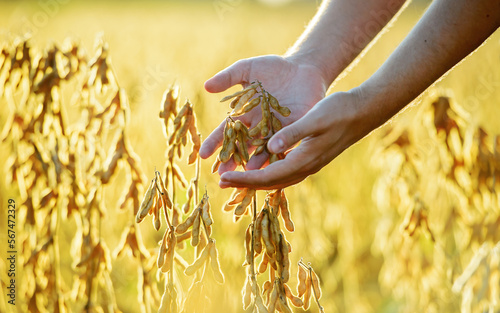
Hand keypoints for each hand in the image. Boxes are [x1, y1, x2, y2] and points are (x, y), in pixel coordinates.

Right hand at [200, 55, 327, 172]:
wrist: (304, 67)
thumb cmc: (274, 68)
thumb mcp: (248, 69)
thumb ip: (228, 77)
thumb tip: (207, 86)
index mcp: (246, 114)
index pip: (227, 131)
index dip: (215, 143)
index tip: (203, 154)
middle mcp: (259, 127)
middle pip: (242, 146)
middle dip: (232, 160)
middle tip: (222, 176)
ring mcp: (277, 131)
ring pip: (263, 150)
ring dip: (255, 163)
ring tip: (247, 175)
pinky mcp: (295, 130)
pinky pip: (286, 145)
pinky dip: (279, 154)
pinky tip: (274, 166)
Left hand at [218, 91, 369, 189]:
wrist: (362, 112)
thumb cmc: (339, 111)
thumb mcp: (315, 118)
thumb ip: (293, 133)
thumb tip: (270, 146)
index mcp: (304, 159)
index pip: (268, 176)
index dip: (244, 179)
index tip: (224, 178)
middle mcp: (305, 167)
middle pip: (270, 182)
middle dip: (245, 183)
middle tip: (221, 181)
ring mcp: (309, 164)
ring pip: (277, 179)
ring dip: (255, 180)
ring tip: (236, 177)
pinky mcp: (310, 157)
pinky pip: (284, 171)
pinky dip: (268, 172)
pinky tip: (259, 166)